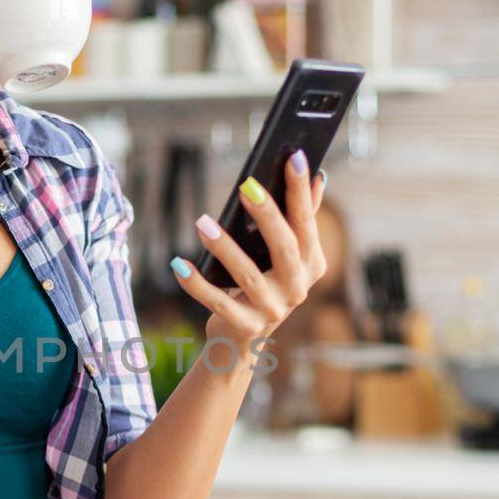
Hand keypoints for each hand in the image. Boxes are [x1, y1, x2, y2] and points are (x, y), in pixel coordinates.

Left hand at [170, 152, 327, 358]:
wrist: (240, 341)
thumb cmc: (263, 287)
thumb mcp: (284, 257)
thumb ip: (301, 220)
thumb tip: (319, 179)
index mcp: (311, 265)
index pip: (306, 223)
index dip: (302, 192)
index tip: (295, 157)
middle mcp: (297, 289)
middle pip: (284, 248)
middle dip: (268, 215)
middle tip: (246, 185)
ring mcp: (273, 311)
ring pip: (248, 276)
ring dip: (225, 247)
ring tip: (202, 222)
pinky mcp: (245, 328)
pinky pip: (218, 303)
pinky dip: (197, 284)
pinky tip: (178, 264)